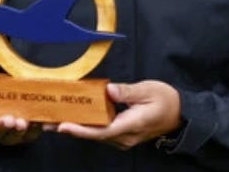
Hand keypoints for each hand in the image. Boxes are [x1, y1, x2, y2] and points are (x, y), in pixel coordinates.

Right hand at [0, 74, 46, 144]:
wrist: (3, 101)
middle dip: (3, 127)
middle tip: (8, 120)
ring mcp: (10, 136)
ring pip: (14, 137)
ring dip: (18, 130)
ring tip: (22, 122)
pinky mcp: (25, 135)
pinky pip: (30, 135)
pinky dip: (35, 130)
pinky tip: (39, 123)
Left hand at [56, 80, 180, 149]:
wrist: (180, 114)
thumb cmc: (166, 100)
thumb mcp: (149, 90)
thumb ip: (128, 91)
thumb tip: (109, 91)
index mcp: (130, 126)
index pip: (100, 131)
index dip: (80, 129)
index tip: (63, 125)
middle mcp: (124, 137)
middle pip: (93, 135)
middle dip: (71, 129)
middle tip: (47, 122)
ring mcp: (123, 138)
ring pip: (96, 135)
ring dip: (77, 128)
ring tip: (55, 120)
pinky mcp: (123, 134)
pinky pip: (101, 132)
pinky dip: (87, 126)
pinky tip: (76, 118)